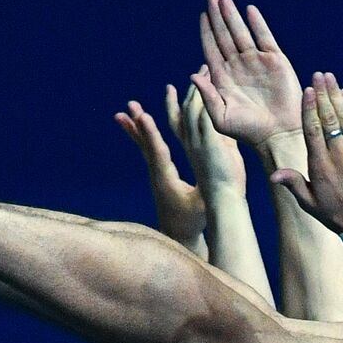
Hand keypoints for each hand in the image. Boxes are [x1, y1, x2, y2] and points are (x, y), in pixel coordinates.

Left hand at [115, 98, 205, 245]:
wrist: (178, 235)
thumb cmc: (192, 222)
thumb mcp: (203, 207)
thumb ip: (207, 192)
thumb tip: (215, 177)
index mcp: (167, 181)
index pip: (158, 154)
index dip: (151, 135)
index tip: (143, 116)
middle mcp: (157, 174)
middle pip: (147, 145)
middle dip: (140, 125)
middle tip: (131, 106)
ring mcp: (156, 174)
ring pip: (144, 145)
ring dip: (137, 126)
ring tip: (127, 109)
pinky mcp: (159, 173)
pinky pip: (149, 149)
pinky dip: (143, 133)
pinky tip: (137, 123)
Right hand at [166, 67, 245, 192]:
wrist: (224, 200)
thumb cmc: (225, 187)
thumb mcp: (223, 159)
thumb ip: (223, 144)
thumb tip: (229, 136)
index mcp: (191, 149)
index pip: (177, 124)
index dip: (171, 106)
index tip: (169, 90)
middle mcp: (190, 143)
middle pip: (180, 112)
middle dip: (180, 95)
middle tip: (186, 76)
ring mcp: (197, 141)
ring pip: (191, 108)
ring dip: (196, 88)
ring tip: (202, 70)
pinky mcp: (208, 141)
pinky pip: (204, 113)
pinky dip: (205, 97)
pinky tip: (210, 83)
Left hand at [191, 0, 302, 146]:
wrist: (278, 134)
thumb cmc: (248, 132)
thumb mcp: (221, 117)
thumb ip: (207, 96)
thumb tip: (192, 74)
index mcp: (223, 79)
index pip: (212, 49)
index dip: (206, 32)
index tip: (202, 15)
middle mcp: (238, 67)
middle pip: (224, 37)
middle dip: (218, 18)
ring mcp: (257, 63)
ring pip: (241, 33)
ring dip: (233, 16)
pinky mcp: (275, 62)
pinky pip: (264, 38)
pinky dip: (257, 24)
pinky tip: (249, 10)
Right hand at [270, 73, 342, 233]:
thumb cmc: (335, 214)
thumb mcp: (310, 203)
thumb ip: (293, 184)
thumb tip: (273, 174)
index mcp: (321, 166)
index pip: (313, 130)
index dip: (310, 108)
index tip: (307, 91)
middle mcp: (339, 155)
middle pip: (329, 118)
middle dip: (323, 94)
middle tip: (318, 75)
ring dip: (337, 96)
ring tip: (330, 78)